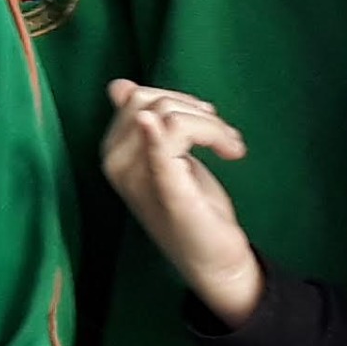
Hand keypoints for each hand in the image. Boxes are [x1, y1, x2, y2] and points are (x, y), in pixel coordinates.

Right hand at [100, 80, 266, 327]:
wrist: (212, 260)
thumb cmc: (190, 207)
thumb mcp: (165, 159)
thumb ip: (143, 124)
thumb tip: (119, 85)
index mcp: (114, 153)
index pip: (136, 97)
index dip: (178, 100)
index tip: (209, 122)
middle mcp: (117, 164)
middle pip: (153, 101)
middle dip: (198, 111)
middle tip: (226, 139)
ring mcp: (140, 179)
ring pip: (172, 116)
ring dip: (215, 127)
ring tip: (232, 148)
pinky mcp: (170, 192)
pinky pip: (162, 147)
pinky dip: (165, 132)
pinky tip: (158, 126)